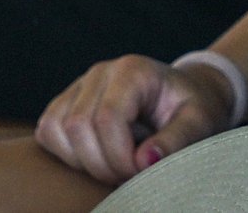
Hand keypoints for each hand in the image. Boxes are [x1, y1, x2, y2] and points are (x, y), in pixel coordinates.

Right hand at [35, 56, 235, 187]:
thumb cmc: (195, 108)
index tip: (140, 173)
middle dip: (102, 164)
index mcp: (132, 71)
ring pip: (55, 129)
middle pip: (78, 126)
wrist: (185, 95)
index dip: (119, 157)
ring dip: (82, 161)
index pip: (107, 118)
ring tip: (116, 166)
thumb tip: (144, 161)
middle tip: (130, 176)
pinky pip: (47, 131)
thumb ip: (176, 140)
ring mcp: (80, 85)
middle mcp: (100, 73)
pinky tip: (98, 158)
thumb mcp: (200, 122)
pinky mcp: (67, 102)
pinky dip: (66, 154)